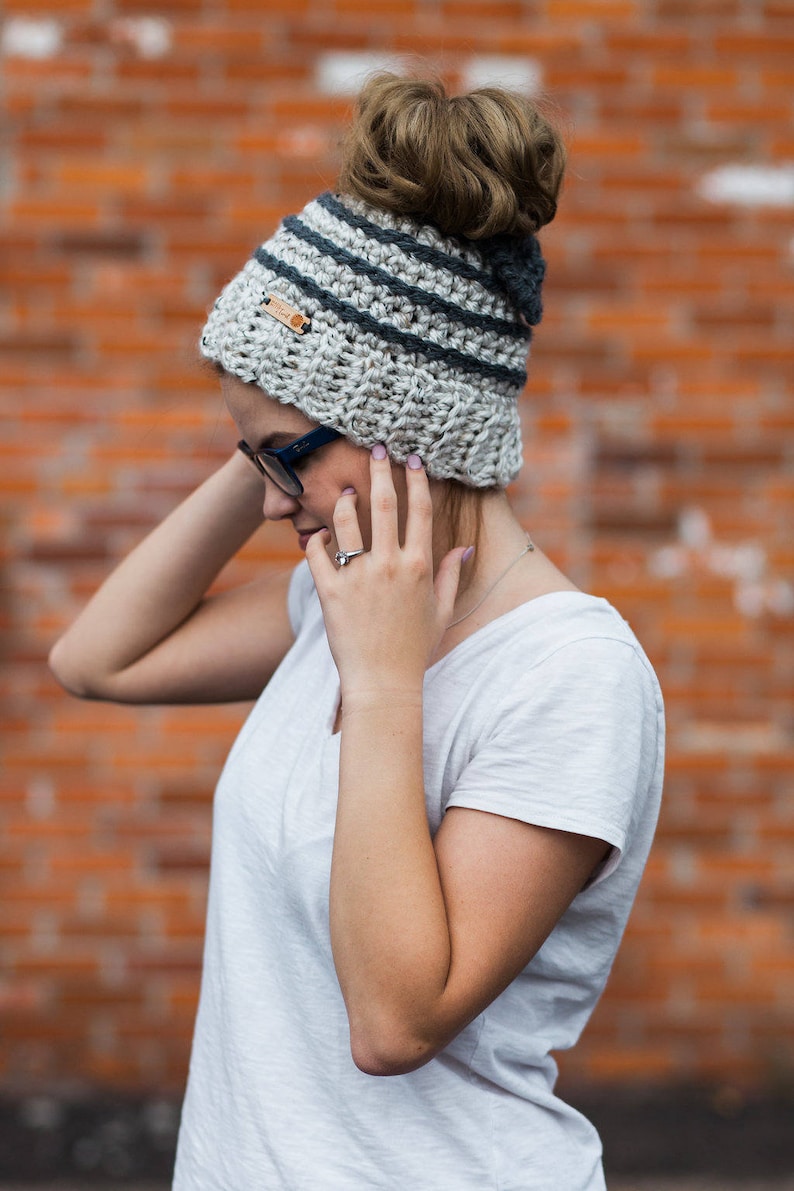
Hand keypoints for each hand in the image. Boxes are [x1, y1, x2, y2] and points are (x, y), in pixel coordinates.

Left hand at [305, 447, 468, 697]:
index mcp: (419, 566)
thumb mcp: (439, 612)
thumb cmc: (414, 649)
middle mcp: (389, 565)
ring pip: (345, 521)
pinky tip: (318, 534)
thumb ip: (450, 575)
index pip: (419, 511)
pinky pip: (316, 552)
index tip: (413, 459)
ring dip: (344, 501)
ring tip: (346, 493)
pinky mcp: (330, 592)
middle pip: (383, 504)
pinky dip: (315, 538)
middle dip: (380, 470)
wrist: (382, 683)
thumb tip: (464, 548)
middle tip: (376, 448)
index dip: (416, 480)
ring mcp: (358, 577)